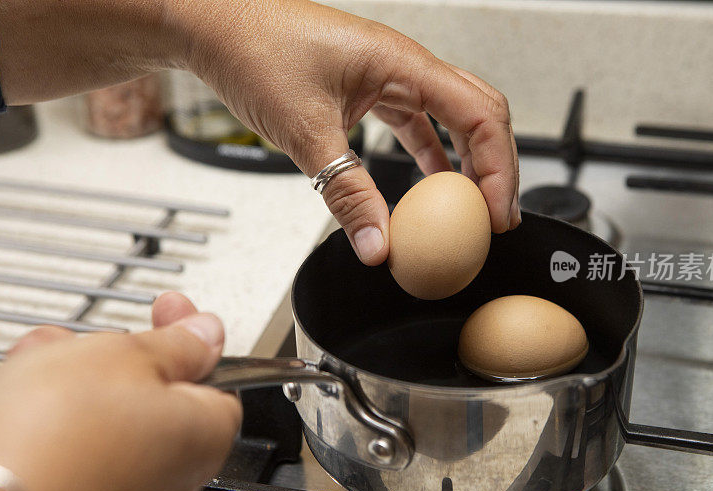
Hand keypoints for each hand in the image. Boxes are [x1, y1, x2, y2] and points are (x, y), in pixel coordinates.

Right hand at [0, 293, 240, 490]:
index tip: (165, 308)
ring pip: (94, 415)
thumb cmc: (60, 435)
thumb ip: (177, 343)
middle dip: (105, 355)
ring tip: (25, 369)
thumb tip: (207, 335)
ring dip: (57, 381)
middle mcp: (168, 476)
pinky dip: (29, 418)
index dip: (189, 337)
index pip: (216, 377)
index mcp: (202, 436)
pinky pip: (56, 447)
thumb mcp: (129, 355)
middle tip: (77, 343)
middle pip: (147, 393)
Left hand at [177, 0, 519, 263]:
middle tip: (498, 216)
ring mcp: (388, 75)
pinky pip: (416, 122)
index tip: (498, 214)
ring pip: (452, 118)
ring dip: (468, 162)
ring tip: (476, 207)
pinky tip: (431, 183)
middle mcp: (405, 66)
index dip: (499, 170)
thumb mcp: (305, 131)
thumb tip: (378, 245)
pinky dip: (431, 155)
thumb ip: (346, 193)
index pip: (481, 116)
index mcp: (404, 64)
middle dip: (497, 166)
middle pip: (480, 114)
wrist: (212, 24)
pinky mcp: (367, 88)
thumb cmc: (253, 49)